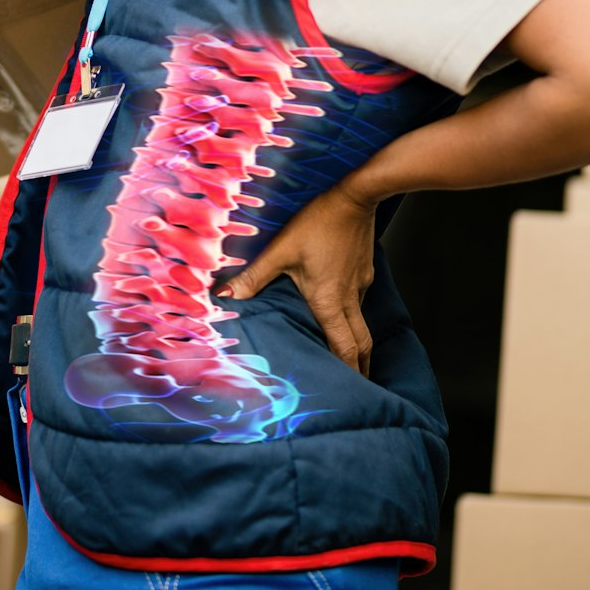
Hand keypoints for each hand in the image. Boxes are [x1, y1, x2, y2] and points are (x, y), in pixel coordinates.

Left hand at [214, 181, 379, 376]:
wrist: (354, 196)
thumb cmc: (317, 223)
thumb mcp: (280, 250)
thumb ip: (254, 277)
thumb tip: (226, 297)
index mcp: (329, 301)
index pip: (344, 348)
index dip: (348, 372)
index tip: (350, 392)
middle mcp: (349, 298)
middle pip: (362, 344)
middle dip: (360, 368)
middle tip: (358, 386)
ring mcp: (360, 284)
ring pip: (363, 324)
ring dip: (358, 344)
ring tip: (350, 357)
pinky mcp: (364, 271)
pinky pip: (361, 302)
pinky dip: (354, 316)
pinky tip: (342, 310)